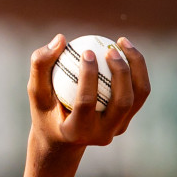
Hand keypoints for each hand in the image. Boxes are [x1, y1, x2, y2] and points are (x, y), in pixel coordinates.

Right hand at [28, 35, 149, 148]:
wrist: (62, 137)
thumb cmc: (46, 110)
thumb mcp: (37, 91)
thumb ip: (41, 64)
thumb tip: (60, 38)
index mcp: (76, 131)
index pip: (86, 102)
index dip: (89, 75)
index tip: (87, 51)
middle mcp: (101, 134)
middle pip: (122, 101)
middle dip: (121, 72)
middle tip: (111, 49)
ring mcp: (117, 129)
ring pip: (138, 95)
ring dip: (136, 67)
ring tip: (122, 43)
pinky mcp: (127, 120)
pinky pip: (140, 92)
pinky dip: (138, 69)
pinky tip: (126, 51)